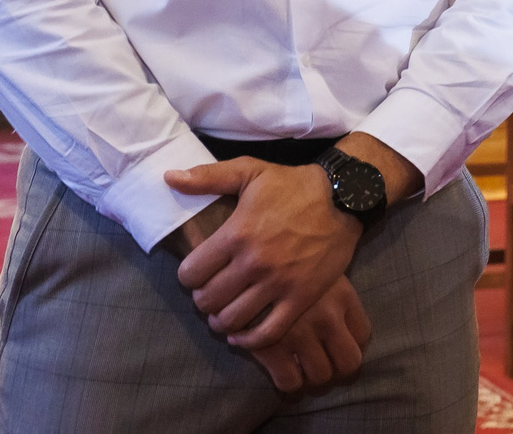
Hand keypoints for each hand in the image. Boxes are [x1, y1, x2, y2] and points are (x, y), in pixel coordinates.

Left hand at [166, 158, 359, 349]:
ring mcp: (279, 283)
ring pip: (232, 320)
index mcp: (236, 234)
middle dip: (204, 299)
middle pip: (208, 301)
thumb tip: (168, 177)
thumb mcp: (250, 171)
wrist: (344, 198)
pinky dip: (249, 340)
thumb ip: (207, 177)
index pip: (191, 273)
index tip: (197, 273)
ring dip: (222, 321)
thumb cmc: (293, 185)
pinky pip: (267, 333)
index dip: (188, 276)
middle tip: (212, 293)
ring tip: (225, 312)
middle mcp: (254, 262)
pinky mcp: (301, 298)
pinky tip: (243, 333)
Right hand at [243, 274, 371, 394]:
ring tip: (301, 367)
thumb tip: (342, 332)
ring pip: (320, 376)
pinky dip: (288, 382)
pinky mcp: (273, 347)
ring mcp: (301, 333)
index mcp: (342, 295)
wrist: (247, 260)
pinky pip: (289, 381)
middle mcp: (327, 316)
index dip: (352, 346)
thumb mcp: (318, 269)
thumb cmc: (285, 262)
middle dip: (336, 368)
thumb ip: (332, 296)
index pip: (363, 335)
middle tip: (321, 363)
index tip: (337, 346)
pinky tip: (281, 370)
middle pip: (348, 362)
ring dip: (311, 377)